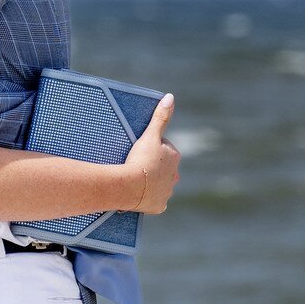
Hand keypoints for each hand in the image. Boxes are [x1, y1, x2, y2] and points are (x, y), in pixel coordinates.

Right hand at [124, 94, 180, 212]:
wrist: (130, 186)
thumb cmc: (140, 159)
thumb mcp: (149, 135)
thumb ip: (161, 117)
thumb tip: (170, 97)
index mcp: (174, 157)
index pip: (164, 149)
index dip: (150, 149)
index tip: (139, 152)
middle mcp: (175, 176)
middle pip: (163, 168)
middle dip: (153, 167)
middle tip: (135, 165)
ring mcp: (167, 192)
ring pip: (160, 185)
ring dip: (151, 182)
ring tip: (135, 180)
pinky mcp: (159, 206)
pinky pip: (155, 201)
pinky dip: (148, 199)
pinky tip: (139, 196)